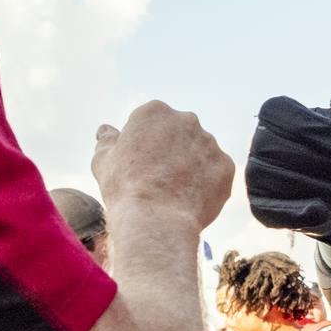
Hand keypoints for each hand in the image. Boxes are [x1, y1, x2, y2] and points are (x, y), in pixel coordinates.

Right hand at [91, 101, 233, 230]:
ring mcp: (210, 142)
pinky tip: (190, 200)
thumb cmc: (124, 188)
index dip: (141, 146)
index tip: (137, 165)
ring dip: (189, 167)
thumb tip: (106, 130)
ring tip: (173, 193)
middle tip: (157, 179)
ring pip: (199, 153)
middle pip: (178, 135)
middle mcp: (187, 120)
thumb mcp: (103, 161)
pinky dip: (206, 184)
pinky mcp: (226, 166)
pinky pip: (215, 173)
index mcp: (155, 111)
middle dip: (170, 152)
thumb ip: (107, 141)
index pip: (149, 124)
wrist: (156, 219)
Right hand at [245, 92, 330, 239]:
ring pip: (278, 180)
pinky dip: (299, 213)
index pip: (281, 114)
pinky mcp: (260, 207)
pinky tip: (322, 211)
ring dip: (320, 188)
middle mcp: (261, 143)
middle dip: (324, 162)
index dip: (315, 129)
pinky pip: (272, 211)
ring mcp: (256, 176)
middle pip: (279, 148)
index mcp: (278, 115)